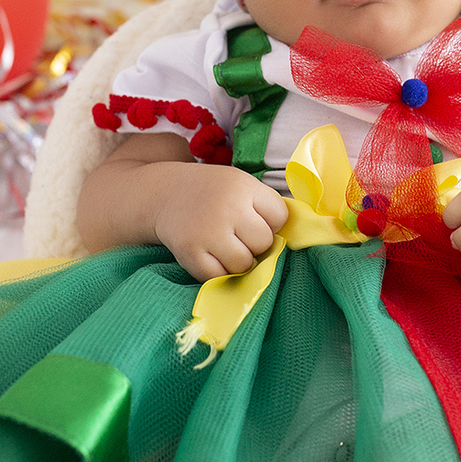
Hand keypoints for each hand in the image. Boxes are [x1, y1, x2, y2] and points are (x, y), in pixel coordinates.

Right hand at [153, 164, 287, 281]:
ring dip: (238, 260)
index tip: (254, 219)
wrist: (166, 194)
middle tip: (237, 234)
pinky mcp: (190, 253)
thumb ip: (265, 207)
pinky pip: (219, 276)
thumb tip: (294, 239)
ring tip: (224, 245)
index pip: (280, 217)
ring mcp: (207, 231)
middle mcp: (227, 207)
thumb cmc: (213, 193)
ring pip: (244, 264)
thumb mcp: (240, 185)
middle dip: (255, 243)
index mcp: (244, 186)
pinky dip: (218, 272)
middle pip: (264, 242)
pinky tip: (210, 255)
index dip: (271, 222)